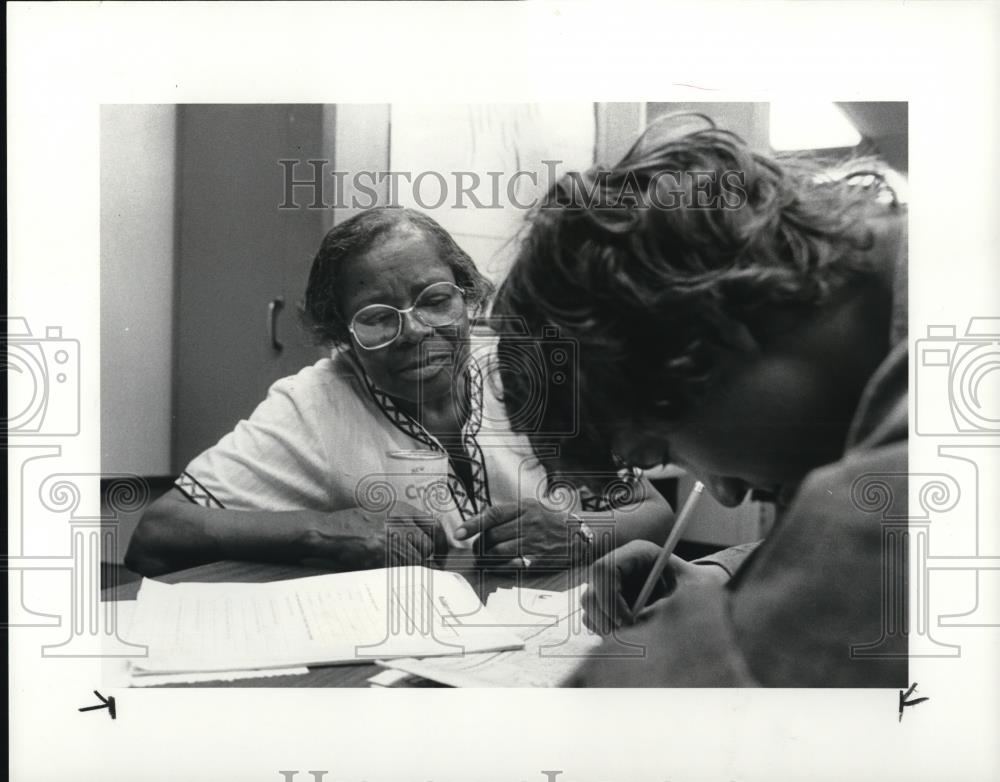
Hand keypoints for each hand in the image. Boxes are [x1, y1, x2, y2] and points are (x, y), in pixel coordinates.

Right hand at [299, 504, 441, 569]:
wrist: (329, 532)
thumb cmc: (355, 523)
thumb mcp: (383, 512)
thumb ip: (406, 522)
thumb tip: (430, 541)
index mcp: (401, 509)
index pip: (434, 525)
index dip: (441, 542)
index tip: (440, 552)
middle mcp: (398, 522)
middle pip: (426, 546)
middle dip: (422, 557)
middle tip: (412, 563)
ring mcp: (389, 539)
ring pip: (415, 561)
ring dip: (409, 567)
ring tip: (394, 565)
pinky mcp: (380, 556)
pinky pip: (400, 570)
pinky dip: (398, 574)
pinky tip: (386, 569)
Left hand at [454, 501, 573, 567]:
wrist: (577, 535)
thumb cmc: (548, 521)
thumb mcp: (530, 507)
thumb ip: (507, 513)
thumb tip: (478, 523)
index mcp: (524, 508)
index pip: (493, 514)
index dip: (472, 524)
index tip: (458, 533)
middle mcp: (528, 523)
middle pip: (492, 535)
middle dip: (479, 544)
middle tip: (477, 547)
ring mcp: (534, 542)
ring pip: (499, 551)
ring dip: (486, 556)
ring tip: (484, 557)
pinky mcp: (538, 559)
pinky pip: (512, 564)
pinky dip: (500, 566)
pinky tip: (497, 565)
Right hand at [566, 577, 754, 686]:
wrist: (701, 598)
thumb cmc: (699, 590)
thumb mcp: (690, 595)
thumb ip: (661, 608)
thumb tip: (633, 626)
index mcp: (636, 553)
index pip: (604, 569)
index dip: (611, 598)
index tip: (629, 623)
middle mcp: (618, 566)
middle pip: (591, 593)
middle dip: (607, 620)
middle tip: (629, 638)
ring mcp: (610, 586)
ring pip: (589, 609)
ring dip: (606, 628)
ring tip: (635, 637)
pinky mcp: (608, 603)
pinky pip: (593, 620)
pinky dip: (607, 632)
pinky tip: (630, 635)